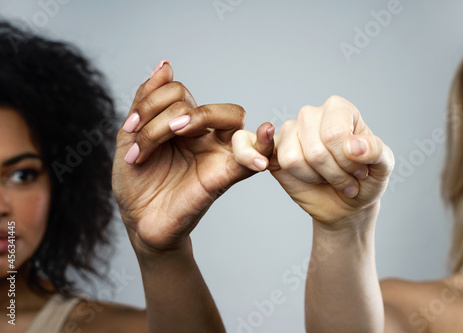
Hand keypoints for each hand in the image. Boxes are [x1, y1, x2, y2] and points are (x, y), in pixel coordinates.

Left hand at [112, 62, 273, 254]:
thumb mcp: (131, 135)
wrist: (139, 221)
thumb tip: (165, 65)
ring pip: (230, 117)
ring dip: (195, 117)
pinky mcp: (225, 176)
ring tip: (170, 137)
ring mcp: (217, 154)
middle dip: (169, 112)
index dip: (151, 101)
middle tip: (148, 138)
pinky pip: (253, 157)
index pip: (179, 92)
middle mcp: (204, 136)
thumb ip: (146, 101)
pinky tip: (265, 133)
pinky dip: (264, 144)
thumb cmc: (137, 182)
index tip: (130, 129)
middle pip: (204, 101)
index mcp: (183, 125)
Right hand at [233, 96, 393, 228]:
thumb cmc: (365, 180)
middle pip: (316, 150)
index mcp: (339, 109)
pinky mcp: (277, 149)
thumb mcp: (383, 166)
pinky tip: (309, 176)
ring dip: (317, 178)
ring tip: (328, 177)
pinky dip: (301, 177)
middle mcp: (312, 114)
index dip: (347, 161)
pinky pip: (282, 162)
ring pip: (296, 159)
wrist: (347, 203)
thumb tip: (354, 146)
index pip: (335, 134)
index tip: (360, 170)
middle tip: (346, 179)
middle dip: (334, 174)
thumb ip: (375, 151)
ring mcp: (291, 130)